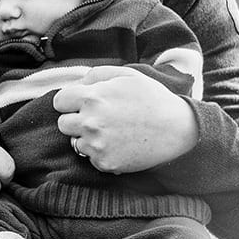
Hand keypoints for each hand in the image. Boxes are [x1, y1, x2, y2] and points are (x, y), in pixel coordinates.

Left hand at [52, 66, 199, 172]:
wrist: (179, 129)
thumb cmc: (152, 99)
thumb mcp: (126, 75)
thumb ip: (95, 75)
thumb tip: (74, 84)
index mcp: (92, 97)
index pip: (59, 102)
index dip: (71, 102)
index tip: (83, 104)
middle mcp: (90, 122)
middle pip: (63, 124)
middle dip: (77, 120)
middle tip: (100, 119)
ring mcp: (97, 145)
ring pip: (75, 143)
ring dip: (88, 138)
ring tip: (112, 132)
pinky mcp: (105, 163)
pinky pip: (91, 158)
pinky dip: (101, 153)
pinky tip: (120, 144)